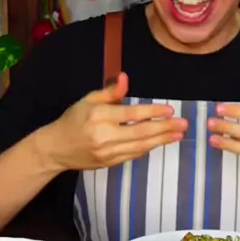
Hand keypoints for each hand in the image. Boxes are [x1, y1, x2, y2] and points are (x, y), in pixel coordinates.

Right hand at [39, 72, 187, 171]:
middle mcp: (104, 135)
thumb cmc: (73, 120)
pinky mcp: (109, 163)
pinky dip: (148, 148)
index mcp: (99, 116)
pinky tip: (160, 142)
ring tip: (178, 134)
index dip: (152, 112)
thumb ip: (109, 91)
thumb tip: (125, 77)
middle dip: (164, 129)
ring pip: (140, 146)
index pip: (131, 114)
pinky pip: (133, 155)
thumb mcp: (88, 100)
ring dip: (161, 140)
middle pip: (141, 132)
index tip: (170, 110)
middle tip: (183, 124)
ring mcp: (107, 152)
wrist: (56, 148)